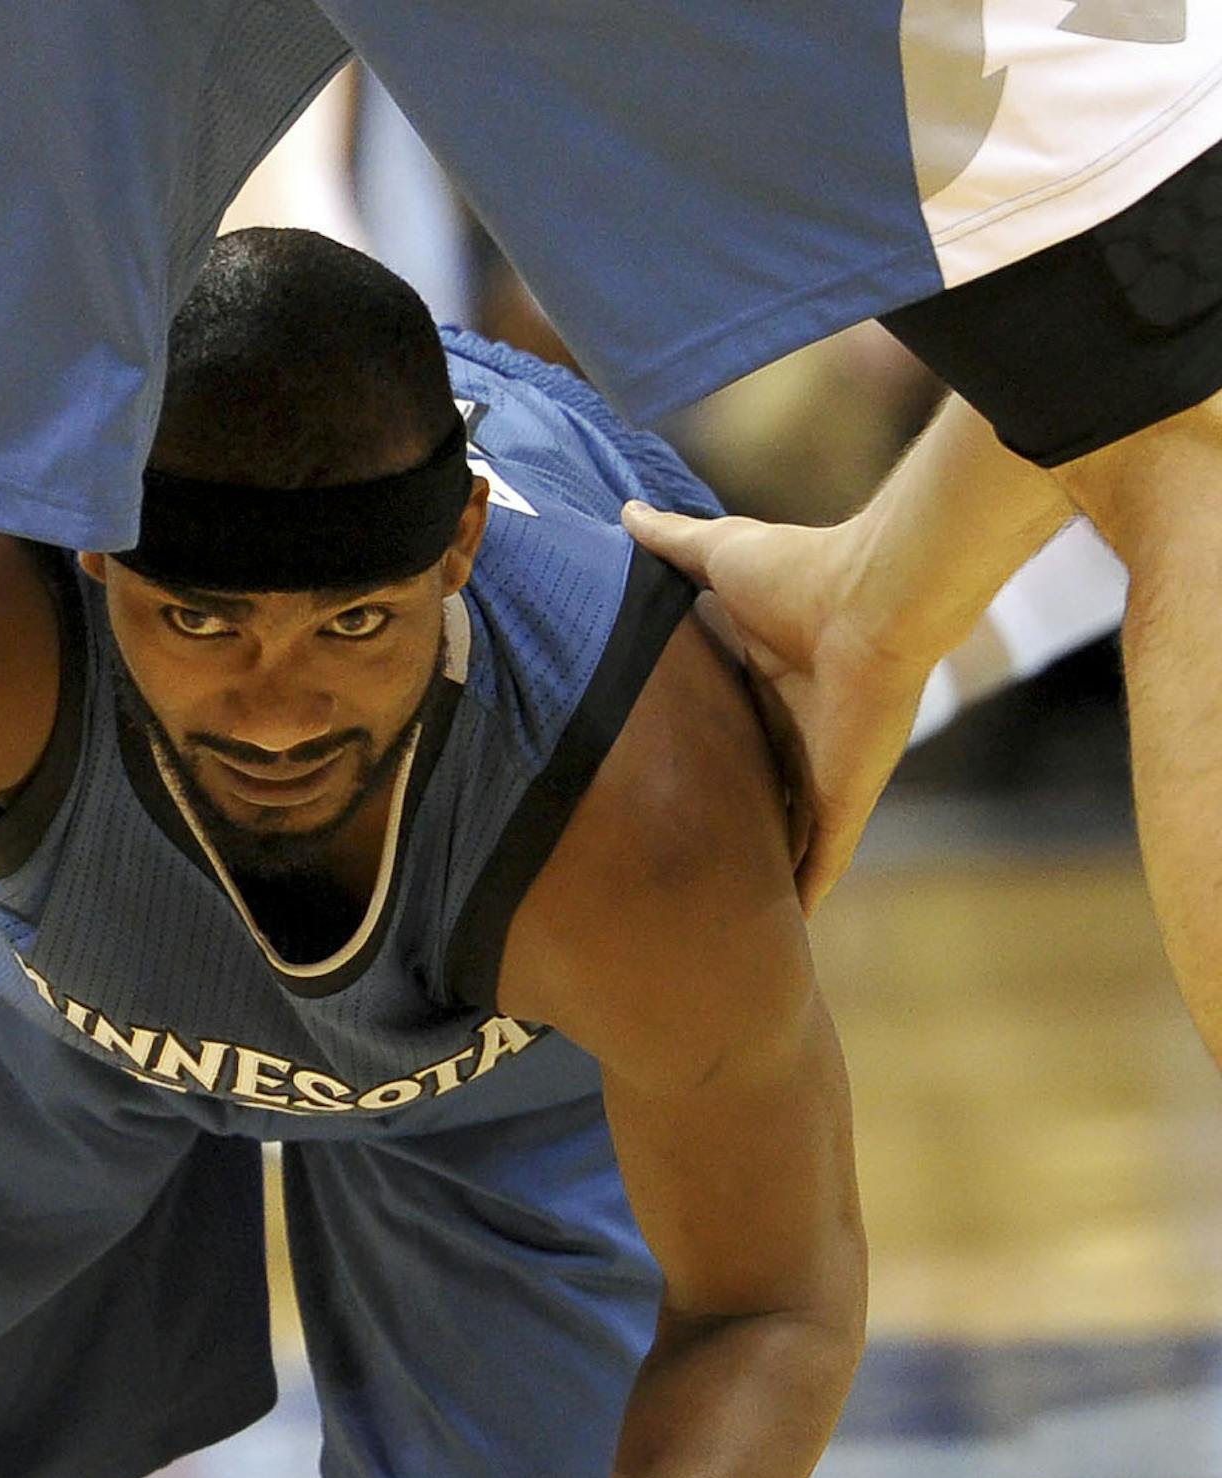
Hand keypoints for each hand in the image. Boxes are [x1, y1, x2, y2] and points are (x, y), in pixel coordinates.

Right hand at [623, 500, 932, 913]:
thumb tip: (624, 514)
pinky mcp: (839, 805)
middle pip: (750, 799)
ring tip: (713, 922)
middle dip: (722, 832)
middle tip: (670, 870)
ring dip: (757, 879)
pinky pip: (818, 867)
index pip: (724, 737)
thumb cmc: (802, 571)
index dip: (693, 765)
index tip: (651, 791)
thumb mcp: (717, 556)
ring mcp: (818, 777)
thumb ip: (671, 544)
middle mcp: (792, 739)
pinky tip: (782, 942)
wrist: (875, 599)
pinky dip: (802, 901)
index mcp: (763, 688)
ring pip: (780, 842)